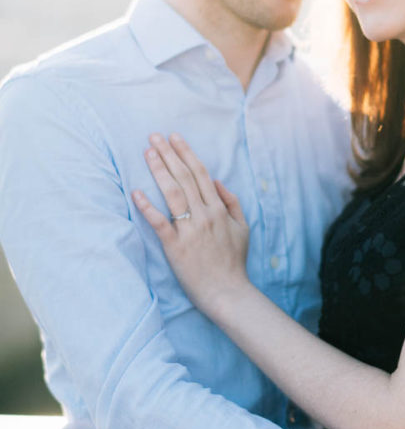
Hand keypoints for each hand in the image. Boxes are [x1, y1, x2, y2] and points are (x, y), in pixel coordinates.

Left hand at [132, 133, 249, 317]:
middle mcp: (204, 215)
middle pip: (184, 177)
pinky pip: (160, 222)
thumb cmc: (234, 262)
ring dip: (159, 170)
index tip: (174, 138)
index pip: (200, 173)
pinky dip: (148, 206)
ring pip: (172, 193)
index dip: (186, 153)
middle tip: (154, 136)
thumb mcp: (243, 228)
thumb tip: (217, 182)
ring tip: (147, 153)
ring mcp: (189, 230)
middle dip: (168, 154)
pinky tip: (136, 191)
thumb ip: (232, 203)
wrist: (228, 292)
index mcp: (218, 209)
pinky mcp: (175, 246)